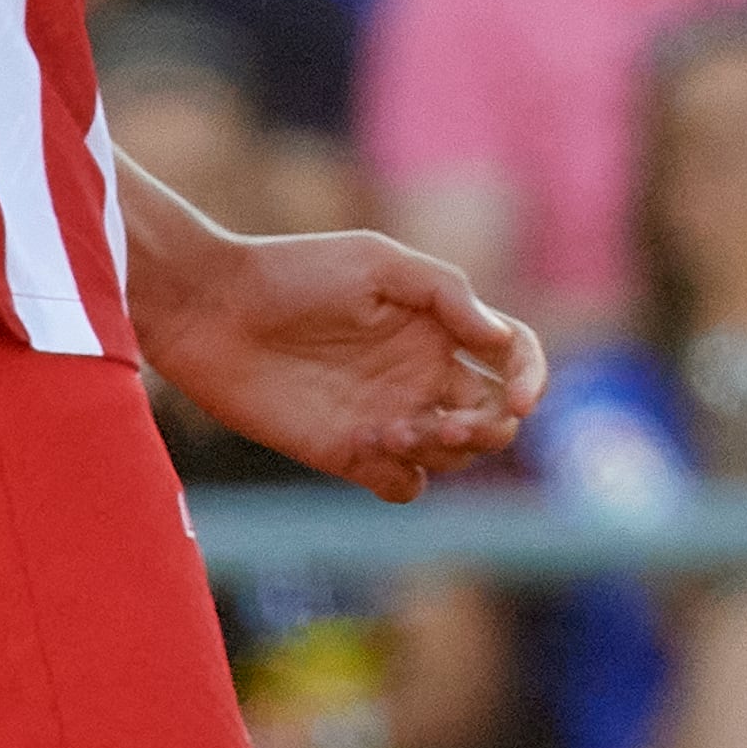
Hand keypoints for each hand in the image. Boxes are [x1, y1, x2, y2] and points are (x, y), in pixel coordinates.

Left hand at [131, 226, 546, 501]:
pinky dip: (407, 475)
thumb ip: (446, 293)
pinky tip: (375, 445)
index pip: (514, 356)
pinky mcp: (349, 453)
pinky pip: (405, 485)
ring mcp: (388, 415)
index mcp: (438, 325)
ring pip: (455, 457)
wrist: (215, 311)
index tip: (519, 396)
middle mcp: (421, 374)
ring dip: (445, 449)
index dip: (531, 377)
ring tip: (393, 426)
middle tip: (450, 421)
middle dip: (490, 427)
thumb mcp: (377, 262)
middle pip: (494, 419)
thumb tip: (501, 338)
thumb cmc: (295, 272)